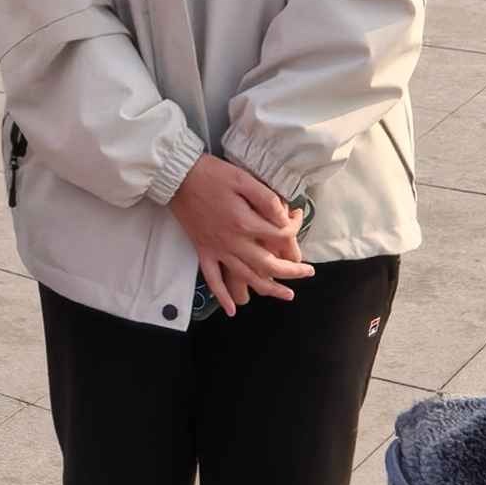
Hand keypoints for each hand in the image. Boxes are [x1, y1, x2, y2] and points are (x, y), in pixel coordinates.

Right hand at [169, 155, 312, 309]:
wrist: (178, 176)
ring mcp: (217, 250)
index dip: (295, 229)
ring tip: (287, 295)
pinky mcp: (203, 251)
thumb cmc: (211, 174)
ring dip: (268, 289)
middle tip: (308, 273)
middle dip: (292, 271)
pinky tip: (232, 309)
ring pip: (246, 277)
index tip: (298, 216)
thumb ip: (266, 199)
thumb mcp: (243, 178)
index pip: (280, 236)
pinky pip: (213, 280)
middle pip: (268, 265)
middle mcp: (233, 242)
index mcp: (245, 223)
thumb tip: (284, 218)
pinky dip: (222, 297)